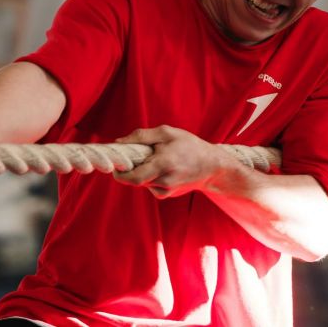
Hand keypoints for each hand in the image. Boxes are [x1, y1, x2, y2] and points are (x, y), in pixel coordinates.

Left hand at [112, 125, 234, 198]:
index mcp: (164, 163)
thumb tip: (119, 142)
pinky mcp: (168, 194)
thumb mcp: (167, 133)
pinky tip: (163, 169)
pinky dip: (151, 177)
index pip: (134, 177)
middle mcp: (164, 180)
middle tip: (130, 158)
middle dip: (129, 171)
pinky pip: (151, 186)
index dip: (120, 174)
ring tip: (154, 159)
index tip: (116, 163)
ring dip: (142, 172)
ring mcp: (167, 190)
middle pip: (135, 180)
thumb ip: (142, 136)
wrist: (212, 166)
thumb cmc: (190, 145)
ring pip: (143, 182)